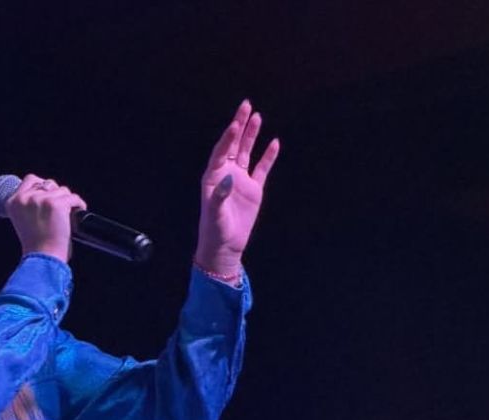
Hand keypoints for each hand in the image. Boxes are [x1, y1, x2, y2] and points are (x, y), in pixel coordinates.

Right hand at [5, 174, 87, 262]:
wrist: (42, 258)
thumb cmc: (36, 245)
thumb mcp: (23, 220)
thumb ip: (29, 205)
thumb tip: (46, 189)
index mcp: (13, 202)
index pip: (30, 179)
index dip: (42, 186)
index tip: (49, 197)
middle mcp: (25, 198)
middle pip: (48, 183)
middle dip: (56, 194)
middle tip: (59, 210)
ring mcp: (41, 199)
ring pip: (62, 190)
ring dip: (67, 201)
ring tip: (67, 215)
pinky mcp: (57, 204)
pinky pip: (74, 197)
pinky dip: (79, 205)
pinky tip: (78, 213)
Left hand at [194, 100, 279, 276]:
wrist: (225, 246)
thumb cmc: (215, 230)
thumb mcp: (215, 213)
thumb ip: (220, 195)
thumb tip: (230, 178)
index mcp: (213, 177)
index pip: (221, 152)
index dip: (228, 137)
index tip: (235, 124)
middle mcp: (226, 174)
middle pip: (234, 145)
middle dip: (239, 125)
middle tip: (246, 105)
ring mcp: (241, 180)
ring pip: (247, 152)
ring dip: (252, 135)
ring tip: (258, 116)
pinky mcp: (253, 189)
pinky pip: (262, 168)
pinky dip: (268, 156)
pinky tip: (274, 142)